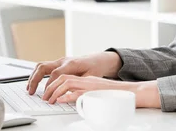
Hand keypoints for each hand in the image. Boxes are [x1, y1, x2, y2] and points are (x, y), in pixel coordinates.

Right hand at [26, 52, 121, 94]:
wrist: (97, 60)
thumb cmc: (94, 68)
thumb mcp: (90, 76)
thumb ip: (79, 83)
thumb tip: (70, 92)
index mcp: (71, 64)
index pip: (55, 74)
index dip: (49, 85)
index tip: (46, 96)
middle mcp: (63, 61)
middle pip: (44, 67)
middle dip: (35, 79)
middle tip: (31, 92)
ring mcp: (60, 61)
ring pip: (41, 66)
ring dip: (34, 76)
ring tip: (29, 88)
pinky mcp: (58, 63)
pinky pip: (44, 67)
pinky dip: (37, 74)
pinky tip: (34, 83)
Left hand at [42, 75, 160, 108]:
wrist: (131, 92)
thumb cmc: (115, 94)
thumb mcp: (96, 92)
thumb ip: (84, 93)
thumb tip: (70, 100)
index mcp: (87, 79)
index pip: (66, 76)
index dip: (54, 83)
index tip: (48, 91)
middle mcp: (87, 79)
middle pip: (64, 77)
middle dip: (51, 86)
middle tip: (45, 96)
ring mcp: (90, 84)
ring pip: (67, 83)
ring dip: (55, 91)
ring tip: (50, 99)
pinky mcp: (94, 92)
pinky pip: (77, 92)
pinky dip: (66, 96)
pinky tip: (60, 100)